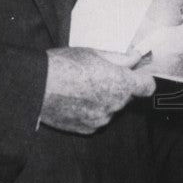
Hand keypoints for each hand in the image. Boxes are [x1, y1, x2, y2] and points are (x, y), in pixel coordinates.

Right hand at [38, 48, 154, 134]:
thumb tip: (136, 57)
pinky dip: (91, 111)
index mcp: (121, 84)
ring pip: (111, 108)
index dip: (142, 79)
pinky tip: (75, 100)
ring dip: (104, 100)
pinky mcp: (87, 129)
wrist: (35, 86)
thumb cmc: (64, 65)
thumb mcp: (94, 53)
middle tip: (97, 74)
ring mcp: (101, 119)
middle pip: (127, 97)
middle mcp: (115, 105)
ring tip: (81, 87)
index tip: (135, 74)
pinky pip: (97, 119)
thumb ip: (120, 58)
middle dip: (118, 86)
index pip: (147, 87)